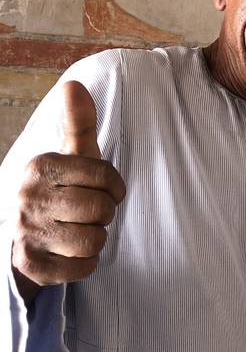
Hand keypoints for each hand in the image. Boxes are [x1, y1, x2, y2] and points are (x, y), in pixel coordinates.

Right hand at [11, 81, 125, 303]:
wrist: (25, 235)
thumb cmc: (61, 188)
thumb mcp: (71, 154)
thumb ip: (78, 122)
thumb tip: (74, 84)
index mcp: (41, 166)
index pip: (103, 175)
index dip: (115, 186)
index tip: (107, 190)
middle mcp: (29, 198)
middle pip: (100, 208)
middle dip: (104, 213)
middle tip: (92, 213)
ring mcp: (27, 233)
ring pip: (93, 240)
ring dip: (96, 238)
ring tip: (82, 230)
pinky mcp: (32, 265)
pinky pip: (83, 267)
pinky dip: (86, 263)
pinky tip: (72, 252)